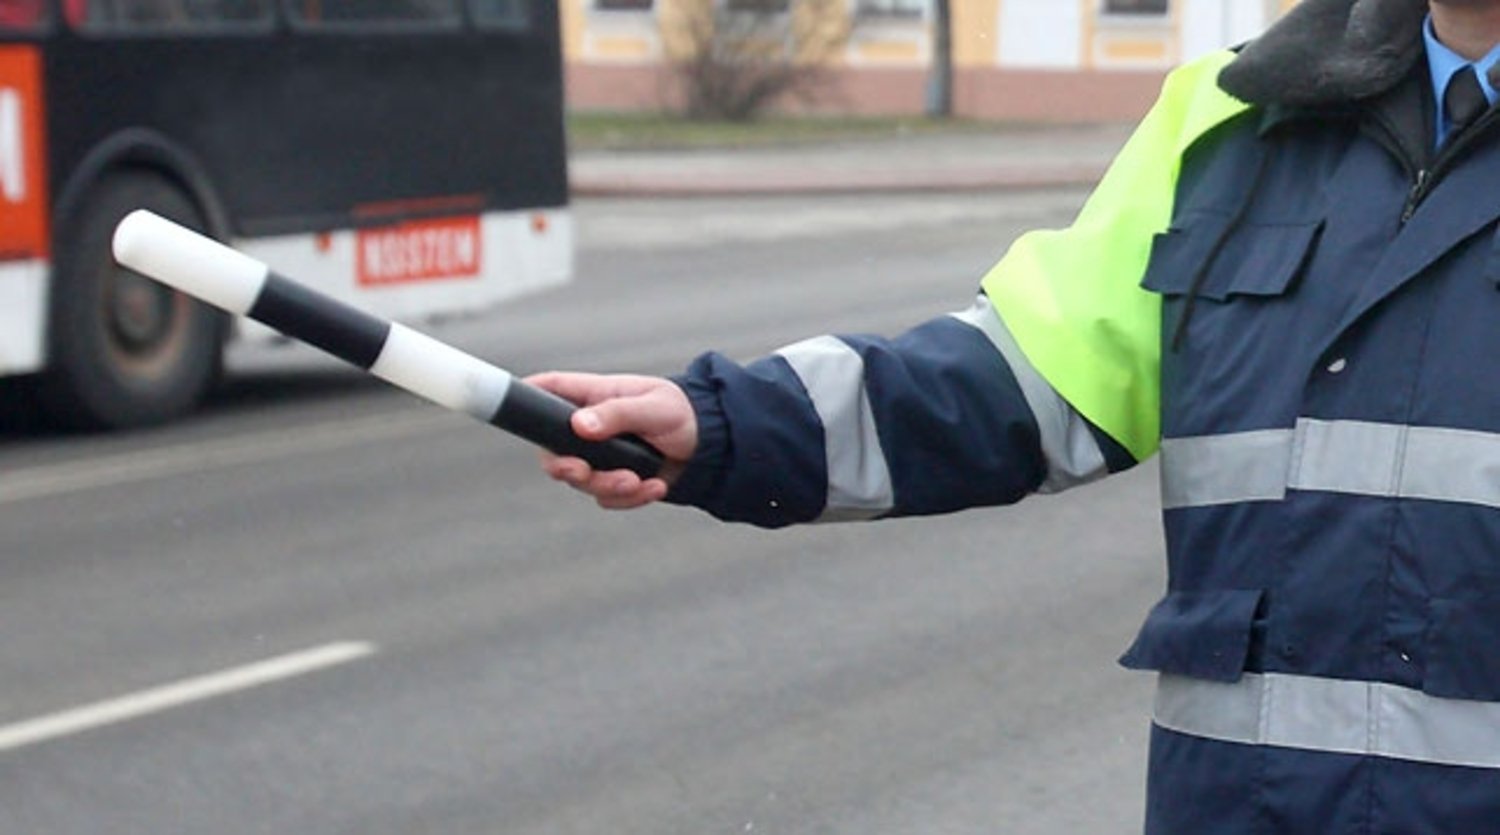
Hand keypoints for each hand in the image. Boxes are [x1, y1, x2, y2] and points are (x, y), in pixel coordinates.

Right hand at [526, 372, 697, 508]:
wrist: (713, 446)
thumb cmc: (682, 413)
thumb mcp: (653, 408)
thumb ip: (617, 414)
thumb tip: (580, 425)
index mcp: (594, 396)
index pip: (550, 389)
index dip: (525, 396)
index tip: (516, 409)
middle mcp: (590, 426)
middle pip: (552, 449)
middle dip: (565, 467)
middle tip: (583, 473)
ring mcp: (600, 455)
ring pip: (580, 480)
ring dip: (607, 486)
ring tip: (637, 481)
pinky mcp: (615, 479)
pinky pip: (607, 498)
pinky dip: (630, 499)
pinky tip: (655, 488)